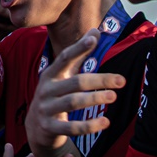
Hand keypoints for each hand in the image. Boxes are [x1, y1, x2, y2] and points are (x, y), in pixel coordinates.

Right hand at [25, 30, 123, 156]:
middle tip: (121, 81)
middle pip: (75, 82)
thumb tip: (96, 30)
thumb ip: (79, 54)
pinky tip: (105, 122)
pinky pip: (71, 127)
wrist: (36, 127)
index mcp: (51, 74)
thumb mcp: (63, 75)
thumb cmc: (55, 95)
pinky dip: (89, 125)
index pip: (64, 58)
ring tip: (113, 96)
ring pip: (72, 103)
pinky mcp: (50, 127)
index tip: (94, 39)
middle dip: (99, 81)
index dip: (78, 48)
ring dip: (94, 99)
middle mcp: (46, 89)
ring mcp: (46, 108)